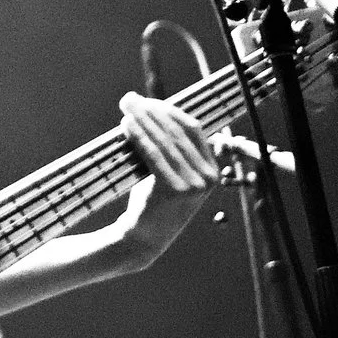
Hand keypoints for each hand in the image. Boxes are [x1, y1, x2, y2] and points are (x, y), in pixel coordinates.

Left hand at [115, 92, 221, 257]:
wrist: (144, 239)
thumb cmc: (154, 202)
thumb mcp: (171, 176)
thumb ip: (171, 150)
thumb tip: (150, 109)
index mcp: (213, 171)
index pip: (193, 129)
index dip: (169, 111)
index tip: (148, 100)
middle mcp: (208, 178)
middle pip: (177, 132)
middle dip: (151, 111)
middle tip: (129, 98)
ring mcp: (194, 184)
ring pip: (164, 141)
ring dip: (143, 119)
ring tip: (125, 106)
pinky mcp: (175, 189)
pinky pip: (153, 155)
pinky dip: (139, 136)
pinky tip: (125, 124)